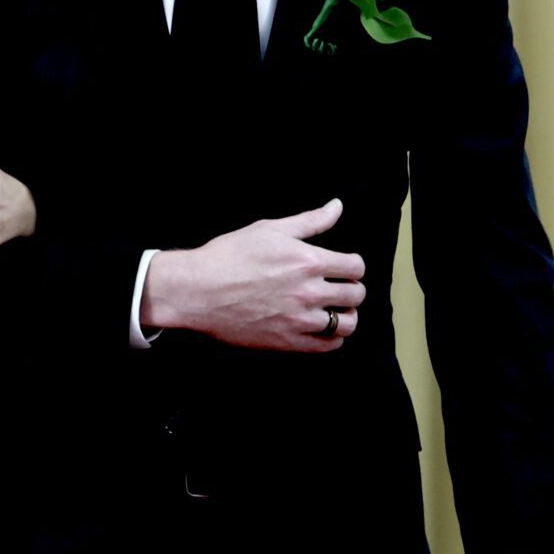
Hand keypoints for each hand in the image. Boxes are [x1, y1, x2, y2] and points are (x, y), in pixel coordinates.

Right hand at [142, 199, 364, 352]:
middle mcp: (309, 291)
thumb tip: (337, 206)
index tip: (343, 268)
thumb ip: (310, 221)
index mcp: (308, 261)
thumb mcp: (271, 230)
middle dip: (351, 290)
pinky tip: (322, 329)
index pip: (355, 267)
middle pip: (355, 295)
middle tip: (339, 289)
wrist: (198, 290)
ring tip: (335, 311)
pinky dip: (332, 339)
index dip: (353, 266)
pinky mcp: (287, 341)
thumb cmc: (229, 256)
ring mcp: (299, 319)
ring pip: (346, 324)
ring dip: (346, 316)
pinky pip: (328, 346)